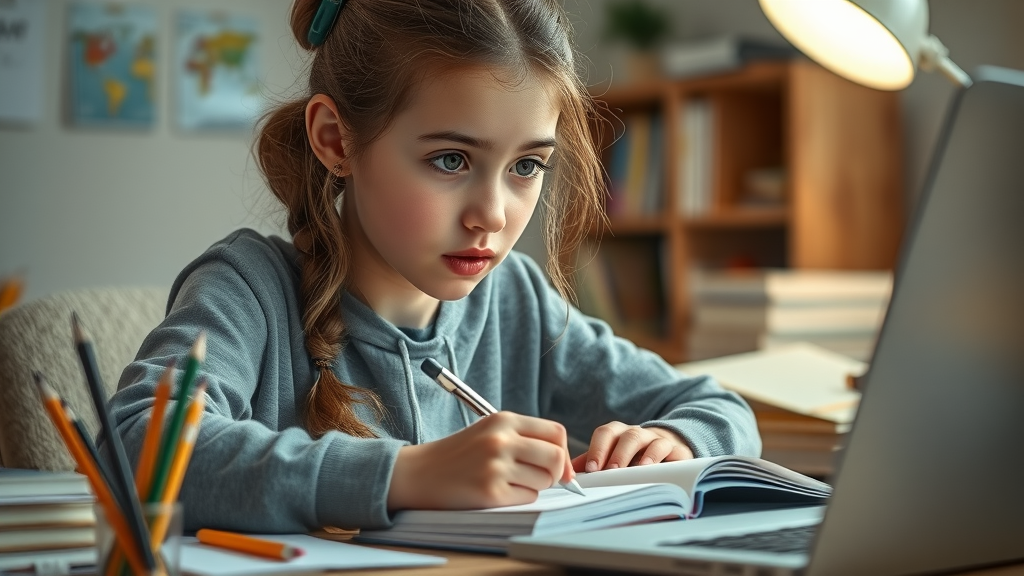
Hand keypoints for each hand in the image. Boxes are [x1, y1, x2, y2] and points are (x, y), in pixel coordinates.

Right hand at [387, 411, 574, 510]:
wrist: (419, 473)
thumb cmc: (459, 455)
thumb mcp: (490, 432)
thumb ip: (525, 439)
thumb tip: (565, 465)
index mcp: (503, 420)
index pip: (556, 432)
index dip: (563, 451)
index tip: (559, 465)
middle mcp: (501, 440)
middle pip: (556, 457)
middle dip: (556, 473)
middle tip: (542, 479)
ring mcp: (495, 466)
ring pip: (544, 481)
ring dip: (534, 486)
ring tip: (510, 482)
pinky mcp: (490, 492)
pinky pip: (528, 498)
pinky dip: (519, 498)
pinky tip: (498, 492)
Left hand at [571, 422, 693, 472]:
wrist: (670, 452)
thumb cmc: (635, 458)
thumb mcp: (613, 459)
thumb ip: (593, 464)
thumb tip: (569, 474)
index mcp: (619, 434)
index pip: (606, 433)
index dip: (597, 449)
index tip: (591, 469)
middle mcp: (638, 434)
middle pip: (626, 436)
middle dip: (616, 453)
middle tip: (609, 471)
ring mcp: (658, 440)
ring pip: (647, 439)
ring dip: (638, 454)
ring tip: (631, 471)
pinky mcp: (677, 450)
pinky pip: (670, 449)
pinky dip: (660, 457)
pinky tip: (651, 468)